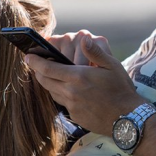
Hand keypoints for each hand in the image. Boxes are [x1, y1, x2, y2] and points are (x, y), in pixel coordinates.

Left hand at [27, 36, 144, 135]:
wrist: (127, 117)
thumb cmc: (121, 89)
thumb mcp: (112, 66)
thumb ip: (95, 52)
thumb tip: (84, 38)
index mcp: (79, 76)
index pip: (48, 68)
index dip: (35, 61)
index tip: (28, 56)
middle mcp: (71, 91)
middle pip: (44, 80)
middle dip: (37, 71)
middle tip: (33, 64)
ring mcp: (72, 105)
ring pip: (51, 91)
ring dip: (46, 82)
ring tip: (47, 74)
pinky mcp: (74, 114)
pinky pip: (61, 101)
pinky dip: (58, 93)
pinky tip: (64, 89)